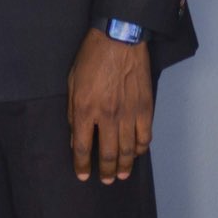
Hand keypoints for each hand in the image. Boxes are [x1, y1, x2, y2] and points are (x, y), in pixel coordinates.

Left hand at [67, 28, 152, 184]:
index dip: (82, 166)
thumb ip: (72, 112)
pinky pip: (144, 136)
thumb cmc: (92, 56)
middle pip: (107, 154)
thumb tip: (75, 137)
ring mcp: (128, 113)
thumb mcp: (72, 82)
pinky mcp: (145, 107)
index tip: (83, 176)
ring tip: (122, 174)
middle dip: (105, 171)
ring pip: (128, 150)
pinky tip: (137, 152)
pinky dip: (141, 148)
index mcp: (85, 109)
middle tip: (106, 180)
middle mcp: (107, 116)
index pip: (82, 148)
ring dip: (124, 165)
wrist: (119, 37)